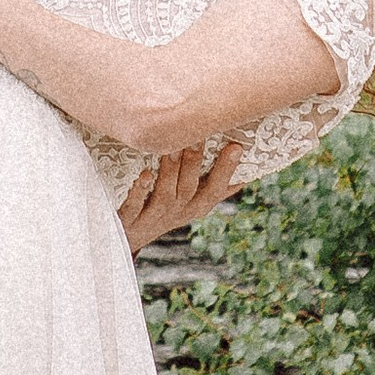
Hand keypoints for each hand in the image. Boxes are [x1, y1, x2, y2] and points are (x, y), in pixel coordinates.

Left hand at [117, 137, 247, 255]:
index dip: (227, 170)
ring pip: (165, 196)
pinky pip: (135, 206)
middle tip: (199, 136)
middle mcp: (177, 212)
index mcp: (194, 206)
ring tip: (171, 148)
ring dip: (169, 171)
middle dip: (195, 163)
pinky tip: (144, 174)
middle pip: (190, 189)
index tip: (237, 146)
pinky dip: (140, 191)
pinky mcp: (129, 220)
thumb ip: (216, 185)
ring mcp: (153, 218)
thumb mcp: (192, 201)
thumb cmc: (164, 210)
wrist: (127, 238)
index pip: (216, 189)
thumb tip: (247, 163)